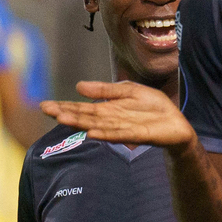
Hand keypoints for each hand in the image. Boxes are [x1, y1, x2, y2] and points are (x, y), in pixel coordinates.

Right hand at [41, 81, 196, 150]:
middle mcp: (111, 120)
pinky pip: (119, 134)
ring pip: (98, 126)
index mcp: (108, 109)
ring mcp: (123, 129)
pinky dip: (105, 134)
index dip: (64, 106)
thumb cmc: (152, 107)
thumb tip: (78, 86)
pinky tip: (91, 133)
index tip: (45, 105)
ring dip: (80, 123)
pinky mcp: (138, 135)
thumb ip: (106, 90)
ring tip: (63, 120)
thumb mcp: (128, 91)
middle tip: (46, 110)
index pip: (82, 108)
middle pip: (85, 117)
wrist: (176, 123)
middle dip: (66, 113)